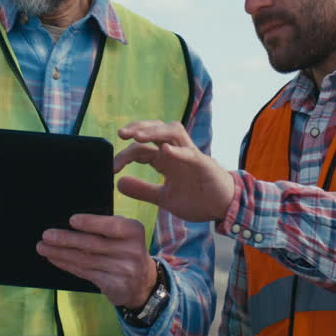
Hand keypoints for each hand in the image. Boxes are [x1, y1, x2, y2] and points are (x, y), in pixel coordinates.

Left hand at [37, 214, 156, 308]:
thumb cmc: (125, 249)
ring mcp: (123, 270)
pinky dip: (67, 265)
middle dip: (67, 239)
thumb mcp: (124, 234)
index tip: (71, 220)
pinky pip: (85, 273)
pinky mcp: (113, 285)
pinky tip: (54, 259)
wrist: (143, 282)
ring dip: (61, 253)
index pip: (112, 226)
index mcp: (134, 231)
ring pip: (85, 260)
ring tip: (43, 247)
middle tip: (47, 235)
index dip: (91, 223)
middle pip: (93, 244)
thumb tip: (69, 223)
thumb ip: (105, 227)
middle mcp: (131, 251)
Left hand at [114, 120, 235, 222]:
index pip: (141, 149)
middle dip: (138, 127)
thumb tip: (119, 183)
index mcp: (165, 160)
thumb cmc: (198, 199)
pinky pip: (190, 153)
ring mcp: (190, 155)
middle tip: (121, 134)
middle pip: (156, 129)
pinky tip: (165, 150)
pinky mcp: (203, 164)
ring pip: (172, 131)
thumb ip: (143, 190)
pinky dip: (178, 150)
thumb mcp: (164, 197)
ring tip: (137, 136)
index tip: (111, 168)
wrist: (224, 207)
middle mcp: (176, 152)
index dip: (125, 155)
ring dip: (154, 131)